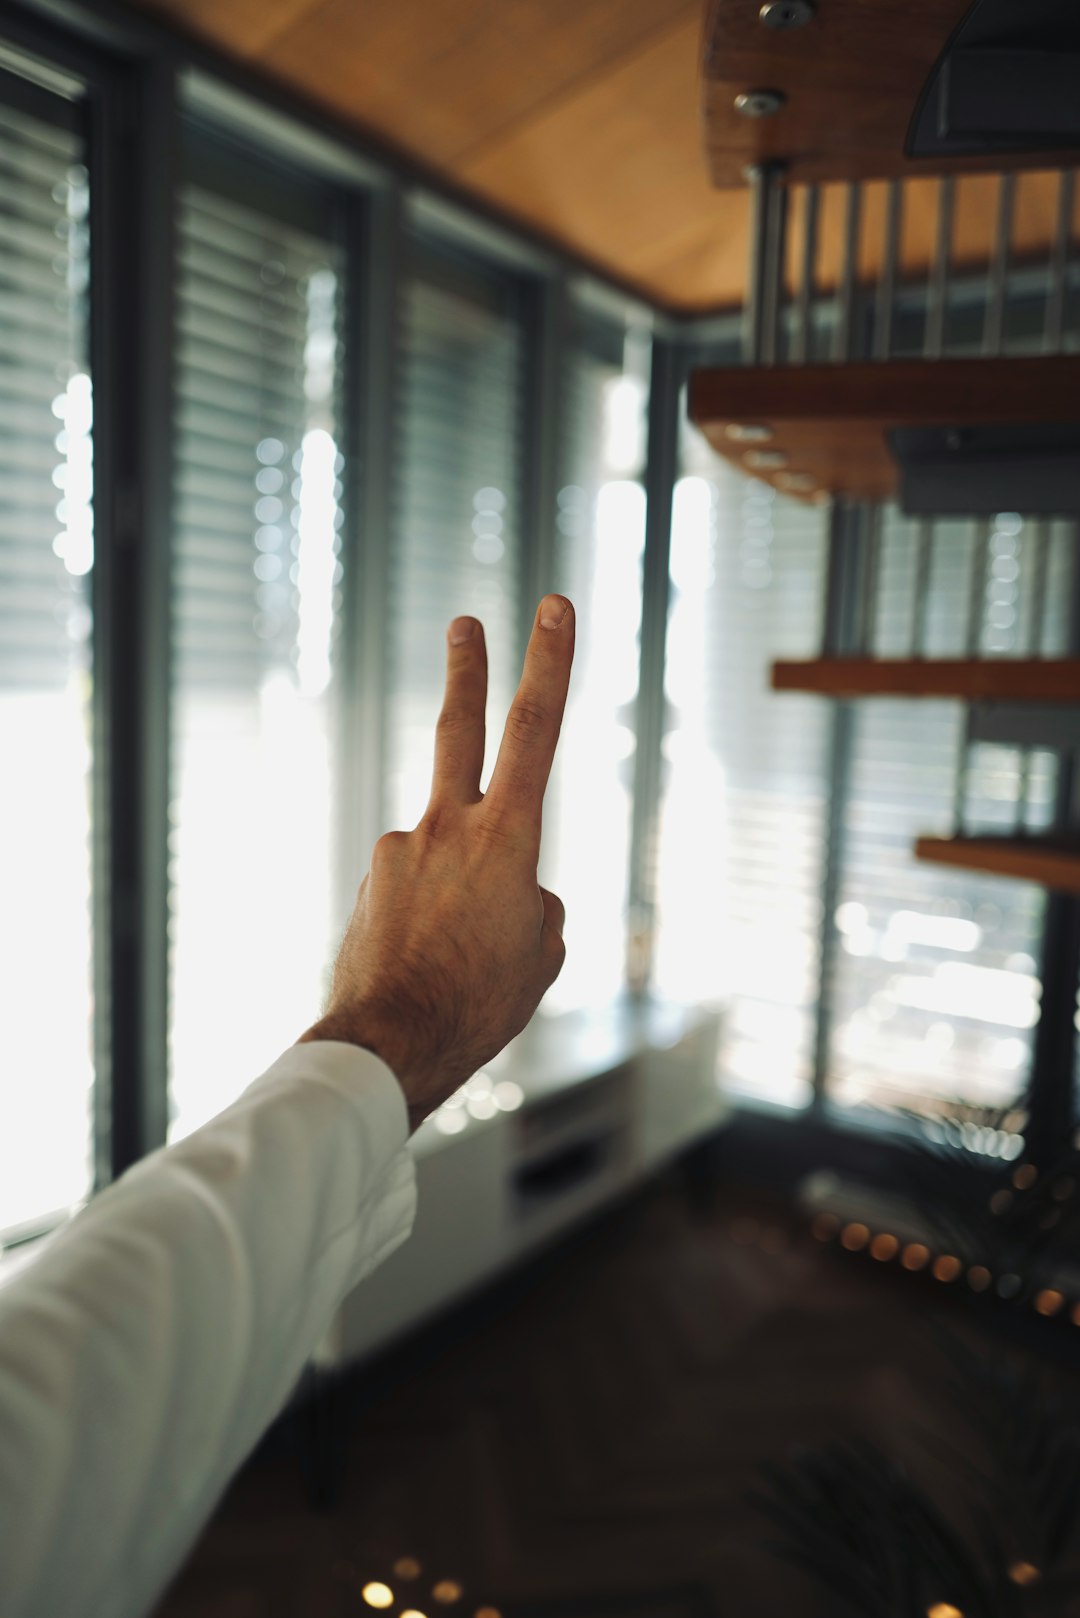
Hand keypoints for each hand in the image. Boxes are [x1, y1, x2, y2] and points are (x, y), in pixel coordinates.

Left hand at [297, 593, 574, 1130]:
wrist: (388, 1045)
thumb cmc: (480, 1004)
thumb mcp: (542, 954)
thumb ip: (536, 905)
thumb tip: (513, 892)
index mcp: (508, 837)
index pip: (536, 728)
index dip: (548, 661)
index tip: (551, 606)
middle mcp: (447, 828)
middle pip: (460, 730)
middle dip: (467, 672)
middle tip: (463, 625)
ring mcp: (400, 851)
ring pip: (447, 853)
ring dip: (461, 894)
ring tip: (459, 962)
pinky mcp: (371, 883)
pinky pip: (417, 891)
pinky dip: (431, 920)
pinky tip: (428, 966)